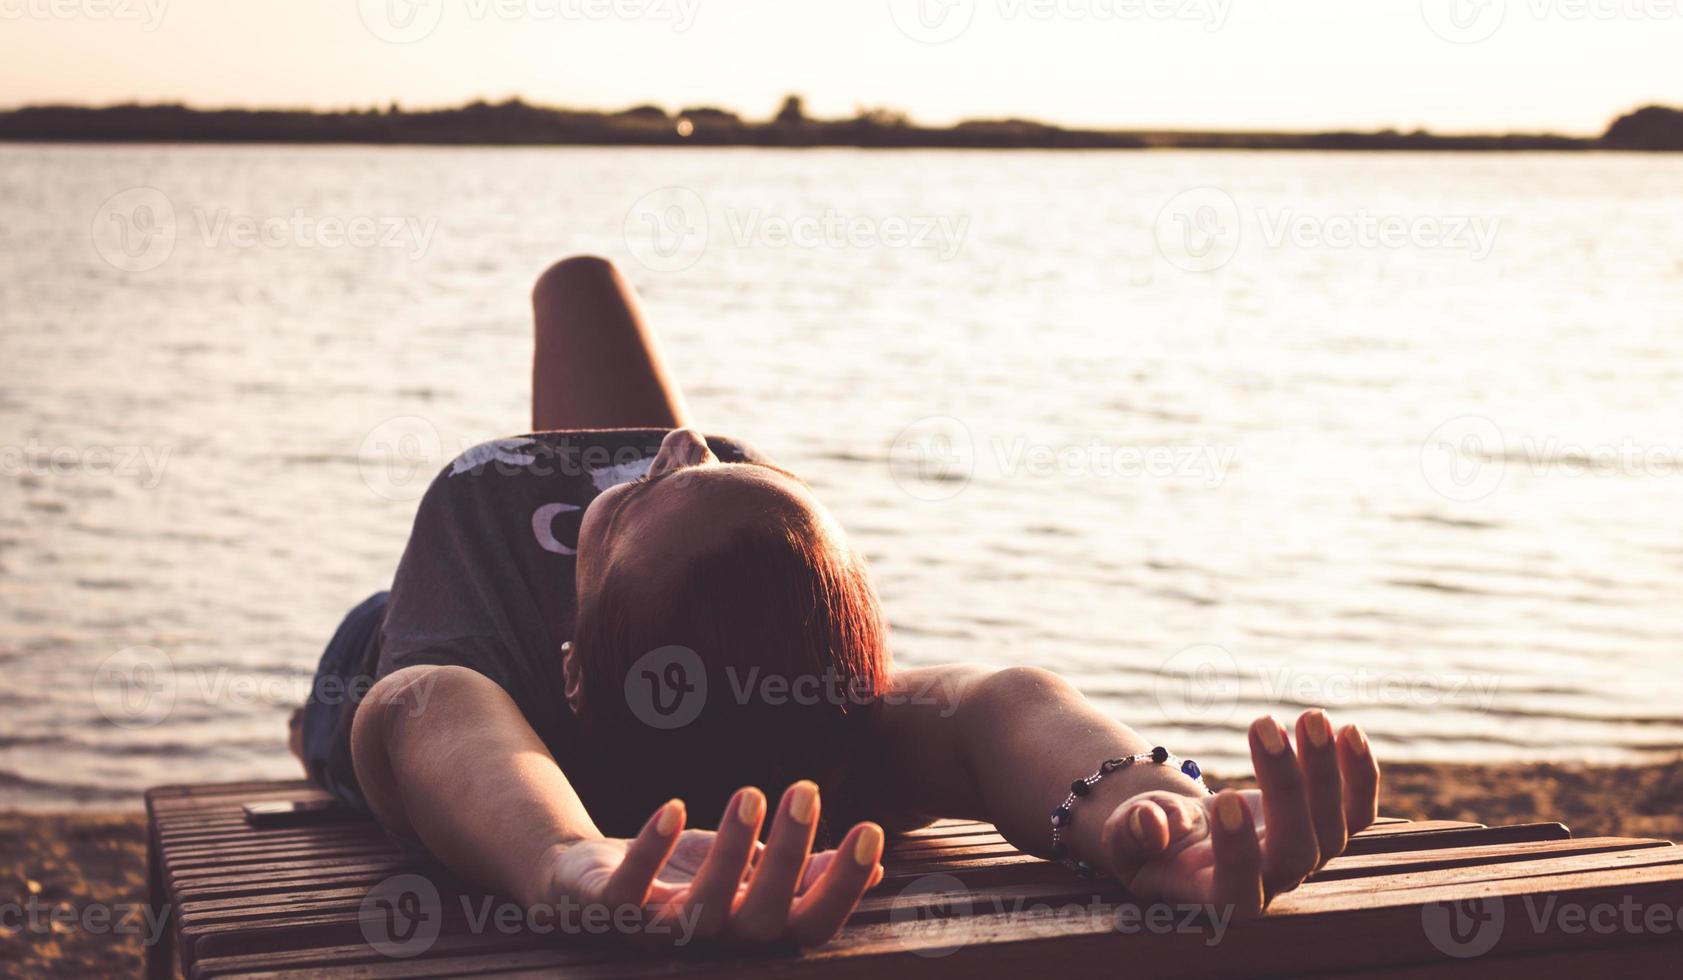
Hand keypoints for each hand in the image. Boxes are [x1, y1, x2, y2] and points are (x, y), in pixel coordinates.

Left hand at [540, 781, 885, 946]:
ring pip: (701, 910)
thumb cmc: (685, 875)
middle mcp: (712, 940)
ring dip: (728, 851)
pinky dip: (648, 853)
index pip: (811, 923)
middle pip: (761, 917)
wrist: (590, 884)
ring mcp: (658, 930)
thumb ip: (805, 873)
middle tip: (807, 789)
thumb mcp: (750, 870)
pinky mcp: (608, 910)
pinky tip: (671, 809)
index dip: (844, 886)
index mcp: (752, 929)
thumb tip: (876, 861)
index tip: (871, 829)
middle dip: (787, 855)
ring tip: (749, 791)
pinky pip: (626, 893)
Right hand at [1097, 711, 1378, 917]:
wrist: (1175, 833)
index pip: (1239, 889)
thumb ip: (1131, 834)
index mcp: (1215, 897)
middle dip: (1287, 787)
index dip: (1238, 851)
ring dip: (1326, 770)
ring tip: (1310, 717)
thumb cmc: (1144, 838)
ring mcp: (1302, 858)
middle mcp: (1268, 884)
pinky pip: (1356, 811)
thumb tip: (1153, 824)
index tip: (1224, 797)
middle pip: (1296, 851)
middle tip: (1262, 724)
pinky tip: (1348, 731)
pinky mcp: (1321, 828)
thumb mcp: (1123, 838)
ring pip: (1334, 827)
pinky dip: (1358, 775)